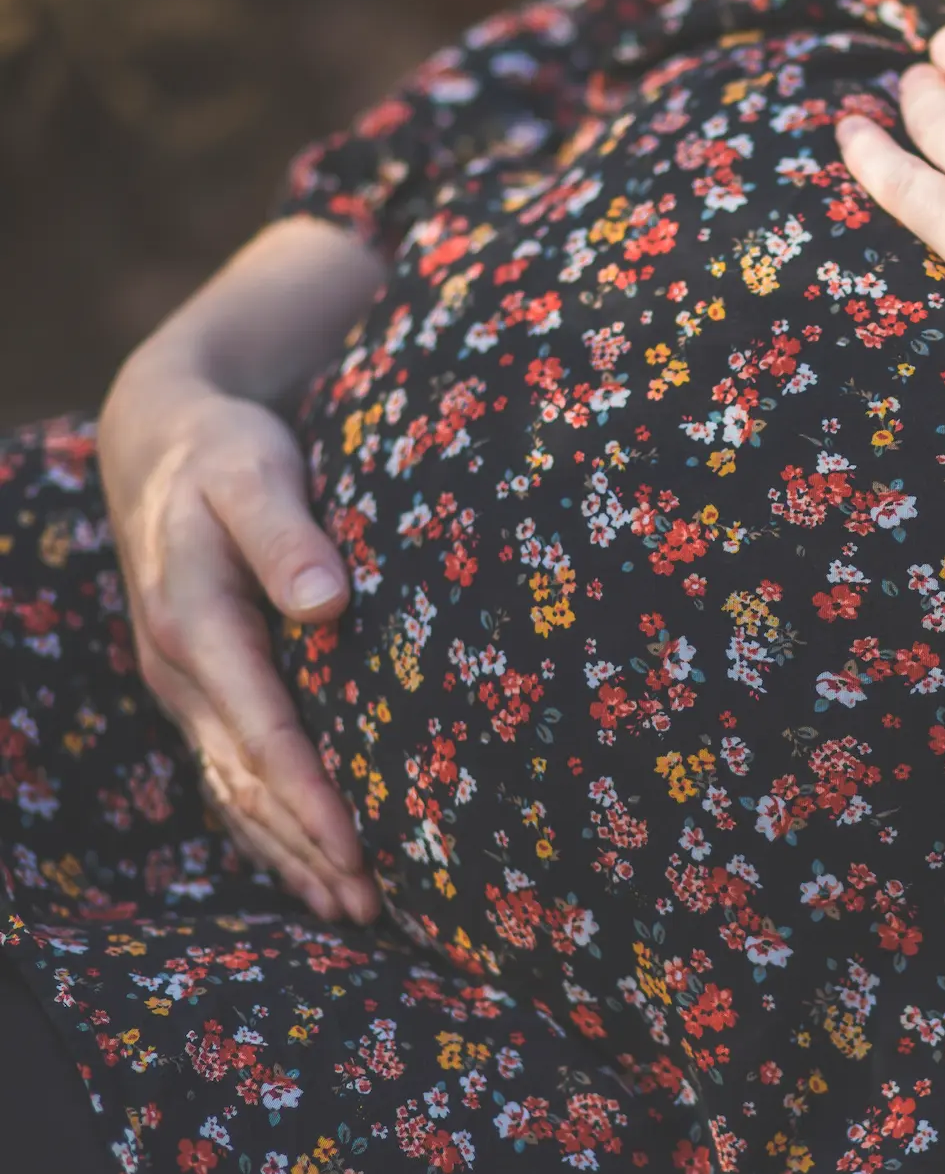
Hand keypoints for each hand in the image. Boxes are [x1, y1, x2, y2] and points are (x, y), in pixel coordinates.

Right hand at [99, 284, 380, 923]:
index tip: (360, 850)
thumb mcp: (255, 471)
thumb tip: (326, 602)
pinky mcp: (199, 688)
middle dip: (308, 848)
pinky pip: (227, 773)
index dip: (310, 797)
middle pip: (247, 781)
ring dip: (290, 853)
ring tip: (353, 910)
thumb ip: (287, 531)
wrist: (161, 443)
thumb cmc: (225, 453)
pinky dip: (265, 825)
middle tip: (374, 909)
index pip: (262, 732)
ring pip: (234, 790)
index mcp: (195, 624)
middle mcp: (180, 670)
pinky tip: (306, 867)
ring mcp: (183, 687)